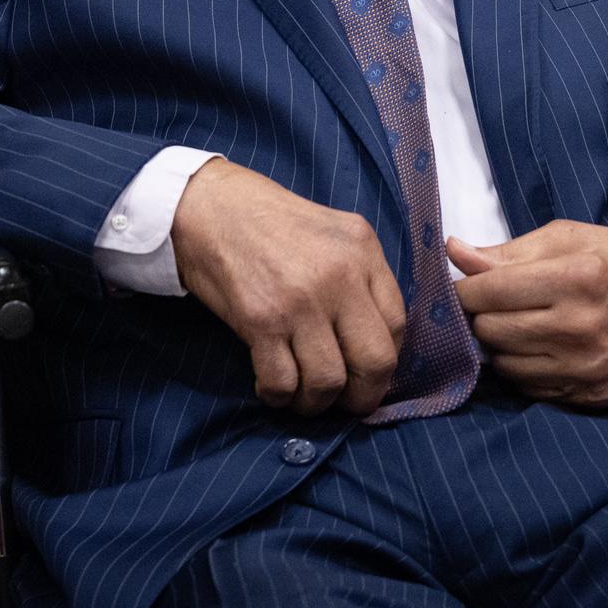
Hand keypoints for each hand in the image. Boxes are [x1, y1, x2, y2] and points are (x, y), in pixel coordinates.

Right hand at [169, 159, 406, 416]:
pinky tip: (272, 387)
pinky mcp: (260, 319)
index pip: (397, 326)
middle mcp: (339, 276)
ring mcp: (300, 300)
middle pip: (375, 362)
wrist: (209, 206)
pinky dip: (279, 396)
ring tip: (303, 396)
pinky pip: (283, 381)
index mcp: (362, 250)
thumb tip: (373, 339)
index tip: (365, 371)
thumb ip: (360, 276)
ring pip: (328, 381)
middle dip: (363, 396)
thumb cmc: (270, 221)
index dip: (384, 361)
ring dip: (315, 402)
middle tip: (345, 401)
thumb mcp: (332, 232)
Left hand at [451, 222, 607, 408]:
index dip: (465, 287)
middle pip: (490, 330)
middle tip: (496, 302)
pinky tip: (540, 345)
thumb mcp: (570, 238)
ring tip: (520, 322)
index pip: (488, 292)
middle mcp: (581, 328)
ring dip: (500, 343)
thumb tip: (454, 252)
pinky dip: (523, 366)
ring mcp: (587, 368)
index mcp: (576, 278)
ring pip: (504, 363)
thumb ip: (509, 251)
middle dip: (482, 315)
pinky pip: (529, 387)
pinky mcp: (592, 395)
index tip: (465, 284)